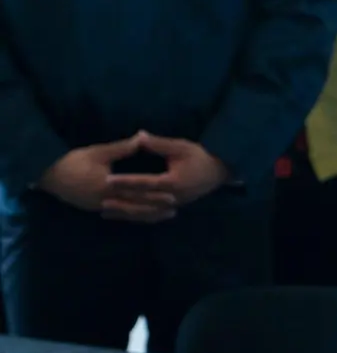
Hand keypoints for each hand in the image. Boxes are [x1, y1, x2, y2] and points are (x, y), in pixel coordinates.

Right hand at [36, 135, 170, 220]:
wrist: (48, 176)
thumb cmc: (73, 161)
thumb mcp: (98, 152)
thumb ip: (122, 148)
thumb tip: (143, 137)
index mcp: (107, 185)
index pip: (136, 191)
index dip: (155, 194)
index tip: (172, 194)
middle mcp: (105, 200)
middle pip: (135, 206)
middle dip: (155, 208)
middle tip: (175, 209)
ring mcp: (99, 207)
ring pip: (128, 214)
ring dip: (147, 215)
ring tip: (165, 215)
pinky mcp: (94, 209)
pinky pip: (119, 215)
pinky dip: (133, 216)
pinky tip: (144, 216)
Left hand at [104, 133, 230, 211]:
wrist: (220, 171)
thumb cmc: (200, 156)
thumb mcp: (180, 147)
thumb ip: (158, 144)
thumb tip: (138, 135)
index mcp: (173, 182)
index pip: (144, 183)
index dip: (125, 181)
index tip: (108, 180)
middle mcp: (172, 197)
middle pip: (142, 202)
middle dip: (121, 201)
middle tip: (100, 200)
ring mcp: (173, 205)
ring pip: (145, 212)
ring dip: (125, 213)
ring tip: (105, 212)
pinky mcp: (174, 207)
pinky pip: (152, 215)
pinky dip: (136, 216)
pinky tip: (123, 216)